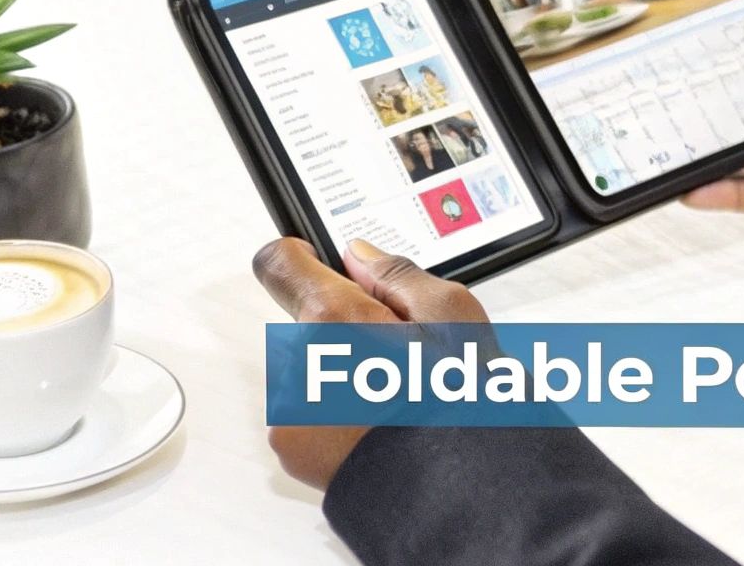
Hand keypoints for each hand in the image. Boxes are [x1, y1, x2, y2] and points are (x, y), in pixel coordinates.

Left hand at [251, 236, 489, 489]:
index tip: (311, 261)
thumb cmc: (462, 409)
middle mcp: (303, 360)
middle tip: (396, 360)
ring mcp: (293, 407)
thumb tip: (361, 256)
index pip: (280, 265)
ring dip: (341, 378)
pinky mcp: (292, 444)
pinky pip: (306, 412)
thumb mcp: (454, 319)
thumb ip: (398, 276)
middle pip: (309, 324)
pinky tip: (376, 425)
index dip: (300, 260)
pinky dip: (334, 416)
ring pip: (311, 369)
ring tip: (394, 399)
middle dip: (344, 334)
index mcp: (339, 320)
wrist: (456, 488)